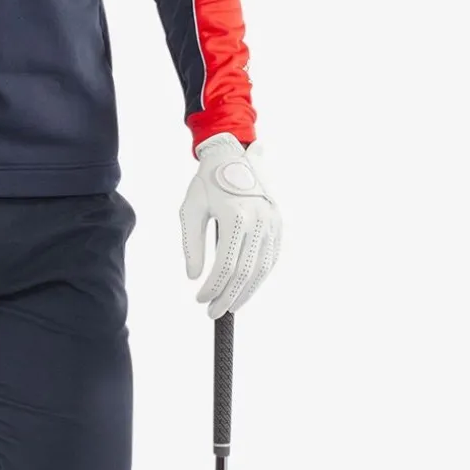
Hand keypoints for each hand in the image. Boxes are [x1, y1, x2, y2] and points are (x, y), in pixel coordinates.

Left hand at [180, 134, 281, 318]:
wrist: (232, 156)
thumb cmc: (206, 184)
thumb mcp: (191, 211)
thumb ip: (192, 245)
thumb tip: (194, 277)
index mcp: (235, 216)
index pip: (225, 265)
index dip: (213, 287)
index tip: (200, 299)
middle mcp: (259, 220)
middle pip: (245, 272)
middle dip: (228, 296)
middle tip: (212, 313)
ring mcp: (272, 223)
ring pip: (261, 268)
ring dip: (245, 293)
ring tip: (228, 307)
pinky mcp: (278, 224)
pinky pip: (271, 258)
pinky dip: (259, 278)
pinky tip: (245, 290)